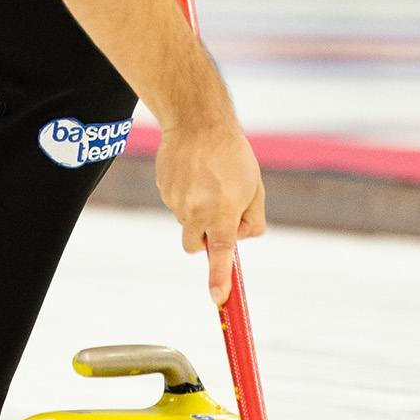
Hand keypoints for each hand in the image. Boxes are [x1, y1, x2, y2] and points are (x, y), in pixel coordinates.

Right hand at [154, 115, 266, 304]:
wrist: (198, 120)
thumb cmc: (232, 153)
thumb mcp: (255, 187)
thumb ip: (253, 220)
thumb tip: (240, 238)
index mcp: (222, 213)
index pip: (220, 255)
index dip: (219, 279)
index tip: (218, 298)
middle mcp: (196, 211)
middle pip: (194, 246)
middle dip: (204, 239)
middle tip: (218, 214)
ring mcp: (176, 201)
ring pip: (186, 220)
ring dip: (198, 210)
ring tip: (208, 178)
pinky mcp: (163, 189)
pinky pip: (176, 202)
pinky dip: (186, 194)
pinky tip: (193, 171)